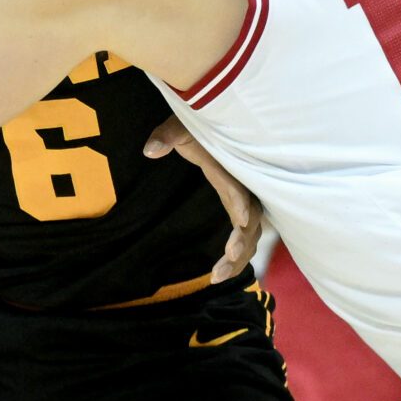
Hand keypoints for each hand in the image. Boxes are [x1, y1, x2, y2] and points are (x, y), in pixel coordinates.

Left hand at [144, 116, 261, 282]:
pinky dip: (239, 253)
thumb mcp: (182, 124)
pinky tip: (223, 272)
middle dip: (240, 246)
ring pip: (251, 233)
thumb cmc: (198, 124)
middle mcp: (244, 185)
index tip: (240, 221)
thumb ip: (169, 135)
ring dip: (238, 258)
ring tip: (216, 278)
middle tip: (219, 271)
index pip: (240, 186)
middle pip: (251, 220)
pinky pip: (246, 233)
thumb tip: (150, 151)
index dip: (241, 201)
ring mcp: (245, 198)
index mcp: (232, 166)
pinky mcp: (241, 206)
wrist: (215, 122)